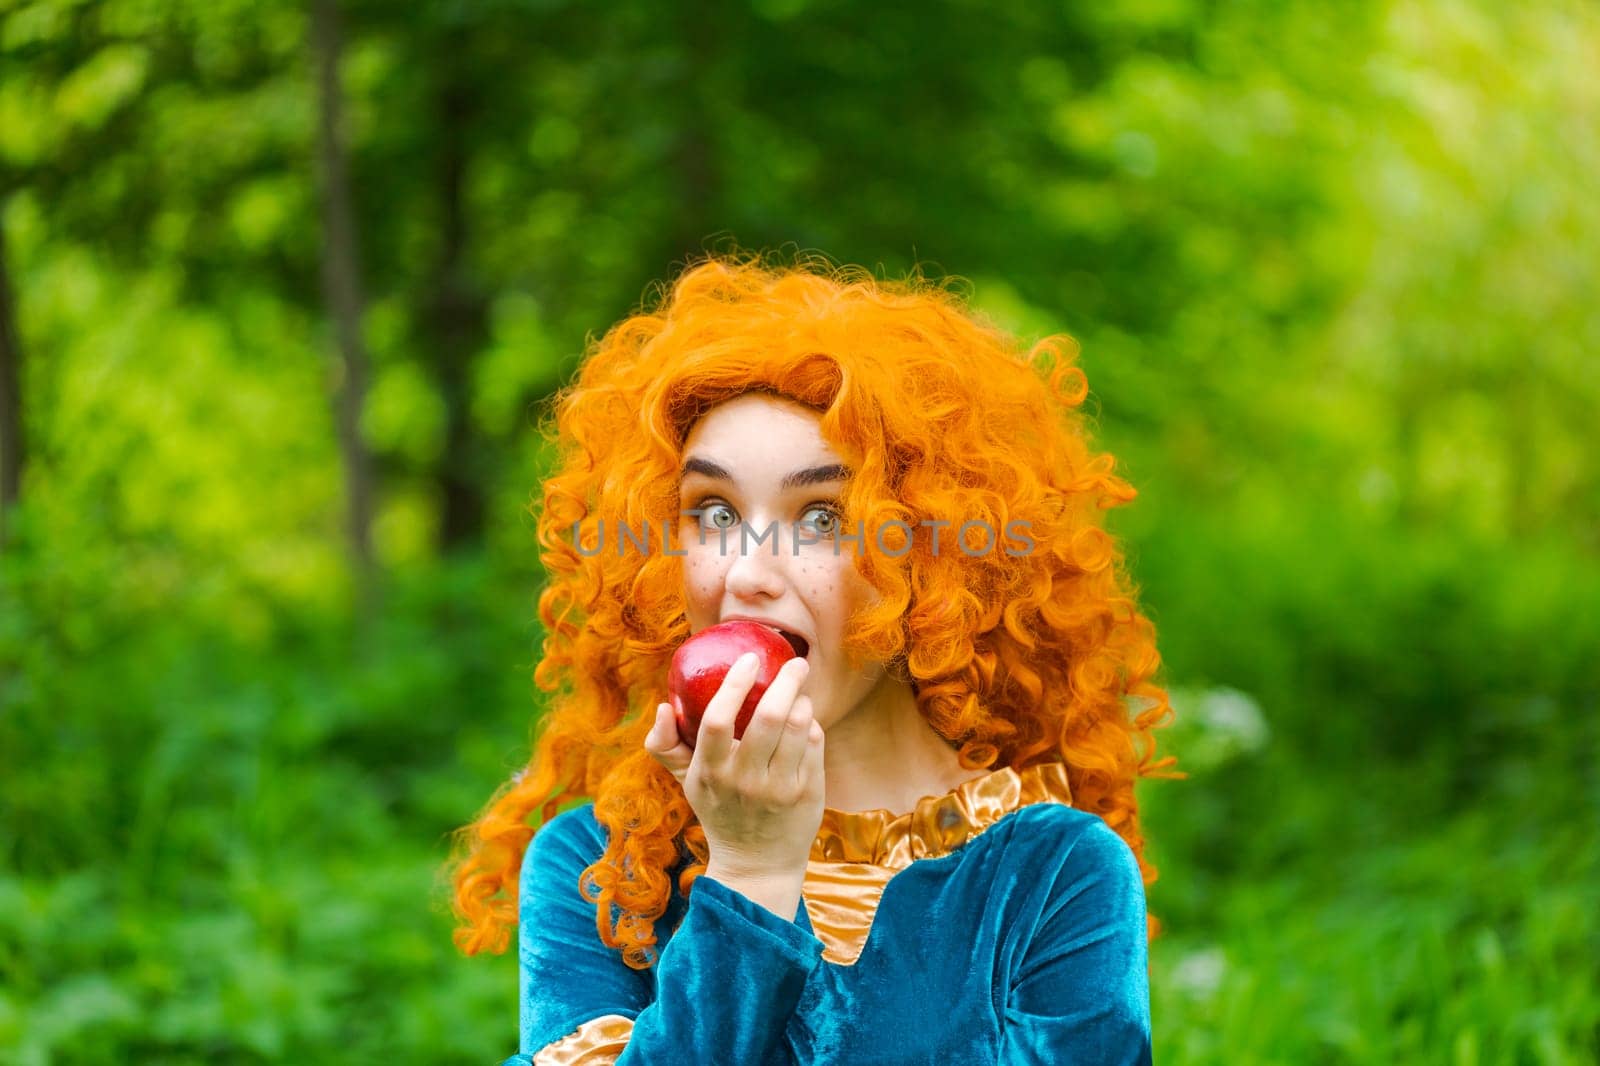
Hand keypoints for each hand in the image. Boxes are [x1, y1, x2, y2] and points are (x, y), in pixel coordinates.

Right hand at [644, 653, 824, 881]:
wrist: (756, 863)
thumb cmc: (720, 810)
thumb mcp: (688, 782)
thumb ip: (666, 745)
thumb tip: (663, 706)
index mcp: (710, 772)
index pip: (717, 720)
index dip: (733, 685)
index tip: (748, 659)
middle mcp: (744, 780)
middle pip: (768, 718)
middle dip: (786, 681)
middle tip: (796, 663)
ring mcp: (778, 788)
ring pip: (798, 728)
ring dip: (802, 702)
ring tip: (799, 694)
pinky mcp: (807, 794)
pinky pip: (815, 745)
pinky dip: (812, 727)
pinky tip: (806, 723)